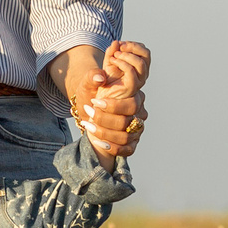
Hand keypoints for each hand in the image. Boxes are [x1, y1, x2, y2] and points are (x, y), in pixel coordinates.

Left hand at [66, 40, 150, 158]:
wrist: (89, 109)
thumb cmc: (91, 94)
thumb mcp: (88, 83)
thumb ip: (92, 77)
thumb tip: (100, 77)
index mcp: (135, 96)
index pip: (131, 104)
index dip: (112, 106)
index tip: (94, 102)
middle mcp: (139, 113)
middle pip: (127, 121)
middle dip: (104, 119)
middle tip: (88, 113)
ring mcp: (137, 129)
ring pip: (125, 137)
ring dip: (104, 133)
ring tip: (88, 125)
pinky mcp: (132, 143)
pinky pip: (127, 150)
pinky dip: (110, 147)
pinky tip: (96, 140)